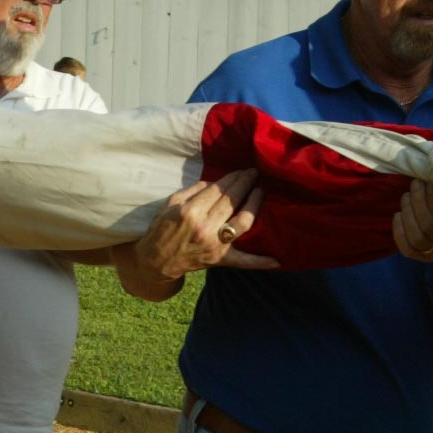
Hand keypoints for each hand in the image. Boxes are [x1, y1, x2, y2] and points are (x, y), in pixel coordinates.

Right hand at [138, 170, 271, 279]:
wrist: (155, 261)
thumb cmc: (161, 230)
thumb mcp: (170, 204)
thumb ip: (193, 191)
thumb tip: (215, 182)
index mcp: (190, 211)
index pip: (217, 189)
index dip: (232, 178)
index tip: (241, 171)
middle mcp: (204, 227)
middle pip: (231, 200)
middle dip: (245, 184)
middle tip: (254, 173)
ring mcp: (214, 244)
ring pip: (243, 221)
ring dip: (255, 204)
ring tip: (261, 191)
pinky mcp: (219, 260)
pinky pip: (243, 261)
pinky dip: (259, 261)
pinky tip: (276, 260)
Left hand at [392, 181, 432, 263]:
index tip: (430, 181)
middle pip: (430, 227)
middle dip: (419, 202)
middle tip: (415, 184)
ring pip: (418, 238)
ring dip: (408, 213)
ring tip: (406, 195)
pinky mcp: (423, 258)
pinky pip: (408, 249)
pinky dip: (399, 232)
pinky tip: (398, 215)